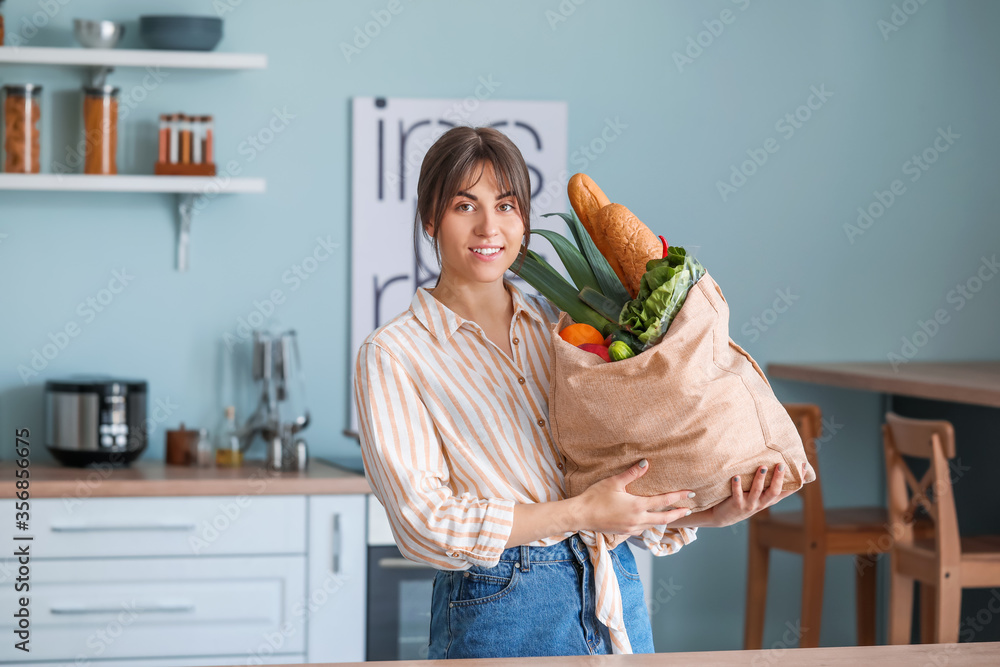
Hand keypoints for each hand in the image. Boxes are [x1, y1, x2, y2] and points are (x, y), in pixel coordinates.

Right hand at [574, 459, 693, 536]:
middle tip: (689, 510)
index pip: (664, 501)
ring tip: (673, 515)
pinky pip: (642, 529)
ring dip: (665, 520)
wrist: (581, 515)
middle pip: (664, 519)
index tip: (690, 494)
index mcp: (637, 506)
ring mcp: (631, 528)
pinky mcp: (624, 533)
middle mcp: (638, 520)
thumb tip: (646, 463)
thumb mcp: (614, 482)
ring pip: (654, 525)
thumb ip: (632, 473)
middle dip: (678, 514)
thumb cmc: (595, 497)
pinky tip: (648, 521)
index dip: (678, 497)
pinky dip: (650, 524)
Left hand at [710, 461, 804, 526]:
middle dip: (778, 479)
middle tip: (781, 465)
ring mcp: (750, 504)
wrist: (725, 516)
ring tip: (762, 467)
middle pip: (774, 491)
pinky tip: (736, 476)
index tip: (804, 465)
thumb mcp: (760, 494)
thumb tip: (779, 463)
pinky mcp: (736, 504)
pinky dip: (737, 485)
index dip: (798, 480)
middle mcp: (762, 503)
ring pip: (757, 491)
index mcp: (770, 499)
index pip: (788, 490)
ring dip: (759, 479)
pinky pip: (737, 494)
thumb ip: (769, 483)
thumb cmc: (746, 499)